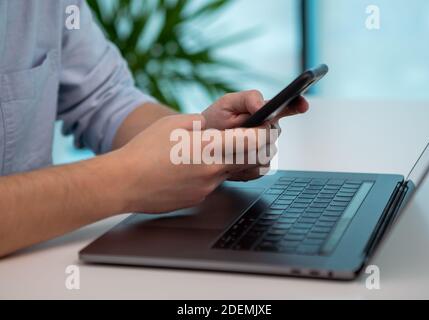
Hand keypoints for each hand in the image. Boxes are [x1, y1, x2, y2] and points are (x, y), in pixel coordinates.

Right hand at [116, 114, 274, 212]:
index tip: (268, 126)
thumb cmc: (144, 151)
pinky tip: (194, 167)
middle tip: (252, 138)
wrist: (125, 183)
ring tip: (215, 150)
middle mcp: (214, 170)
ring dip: (234, 160)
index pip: (255, 141)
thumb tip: (212, 126)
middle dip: (259, 148)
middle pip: (255, 160)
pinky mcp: (200, 198)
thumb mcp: (173, 124)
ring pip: (234, 171)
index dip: (267, 133)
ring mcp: (208, 187)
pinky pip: (216, 183)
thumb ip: (199, 123)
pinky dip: (214, 173)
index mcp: (209, 147)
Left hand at [201, 90, 308, 180]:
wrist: (200, 148)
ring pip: (268, 153)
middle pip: (275, 133)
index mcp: (265, 113)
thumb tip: (263, 104)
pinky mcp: (258, 168)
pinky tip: (233, 161)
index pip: (288, 107)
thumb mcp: (227, 103)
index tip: (303, 104)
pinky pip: (260, 169)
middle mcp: (268, 132)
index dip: (298, 104)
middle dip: (258, 133)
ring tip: (230, 148)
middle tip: (240, 132)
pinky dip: (245, 166)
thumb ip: (247, 98)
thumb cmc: (213, 122)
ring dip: (249, 151)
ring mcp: (265, 150)